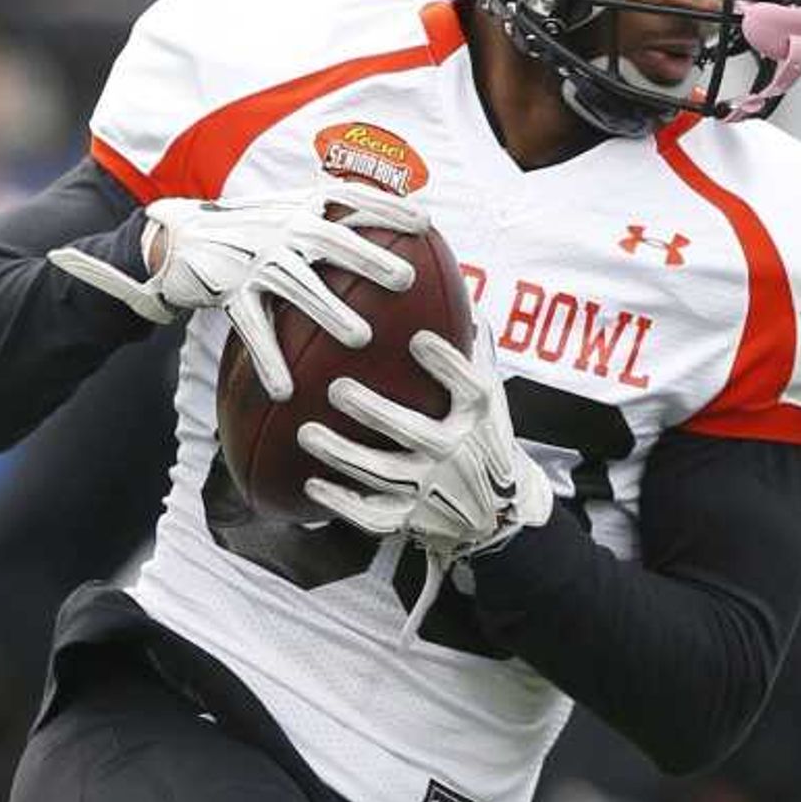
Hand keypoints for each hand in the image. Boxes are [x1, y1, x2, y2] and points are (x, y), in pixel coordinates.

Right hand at [49, 183, 429, 399]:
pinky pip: (252, 329)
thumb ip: (324, 221)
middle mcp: (279, 227)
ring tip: (362, 339)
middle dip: (369, 257)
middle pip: (331, 240)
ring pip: (297, 286)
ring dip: (330, 312)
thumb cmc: (243, 233)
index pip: (349, 198)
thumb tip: (383, 236)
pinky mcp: (227, 289)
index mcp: (298, 207)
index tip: (426, 223)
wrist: (175, 240)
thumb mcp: (282, 215)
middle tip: (405, 280)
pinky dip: (268, 359)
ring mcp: (253, 258)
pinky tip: (286, 390)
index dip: (388, 207)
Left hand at [297, 322, 554, 555]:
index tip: (418, 339)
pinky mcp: (409, 518)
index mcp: (479, 417)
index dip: (447, 365)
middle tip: (336, 389)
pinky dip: (342, 503)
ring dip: (343, 454)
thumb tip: (452, 283)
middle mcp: (457, 454)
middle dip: (375, 412)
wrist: (493, 511)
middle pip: (416, 434)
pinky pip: (373, 515)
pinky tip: (311, 483)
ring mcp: (431, 490)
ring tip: (307, 433)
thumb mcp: (488, 394)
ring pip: (383, 474)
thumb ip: (471, 345)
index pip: (470, 389)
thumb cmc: (479, 436)